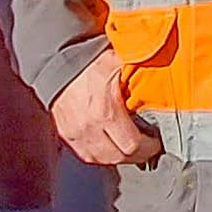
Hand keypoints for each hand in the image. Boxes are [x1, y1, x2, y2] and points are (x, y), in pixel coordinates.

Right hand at [50, 47, 159, 167]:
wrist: (51, 62)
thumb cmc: (84, 62)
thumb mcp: (115, 58)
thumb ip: (139, 58)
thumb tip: (160, 51)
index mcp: (104, 113)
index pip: (133, 146)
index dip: (149, 148)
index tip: (156, 142)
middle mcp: (88, 129)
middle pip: (119, 158)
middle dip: (137, 155)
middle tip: (147, 147)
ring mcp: (73, 134)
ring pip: (101, 160)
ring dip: (118, 157)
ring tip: (129, 149)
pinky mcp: (64, 134)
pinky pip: (85, 155)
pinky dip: (100, 154)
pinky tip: (109, 147)